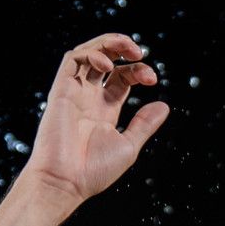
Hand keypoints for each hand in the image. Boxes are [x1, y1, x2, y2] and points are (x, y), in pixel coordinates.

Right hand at [17, 34, 169, 206]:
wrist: (65, 182)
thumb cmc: (94, 171)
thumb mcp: (128, 146)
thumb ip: (144, 125)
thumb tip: (164, 105)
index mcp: (104, 109)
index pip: (121, 77)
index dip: (137, 71)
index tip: (153, 79)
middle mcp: (88, 97)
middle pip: (105, 60)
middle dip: (122, 48)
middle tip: (140, 52)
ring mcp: (74, 92)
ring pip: (87, 53)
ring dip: (108, 43)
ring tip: (129, 49)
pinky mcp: (60, 91)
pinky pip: (71, 60)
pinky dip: (91, 54)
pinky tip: (108, 65)